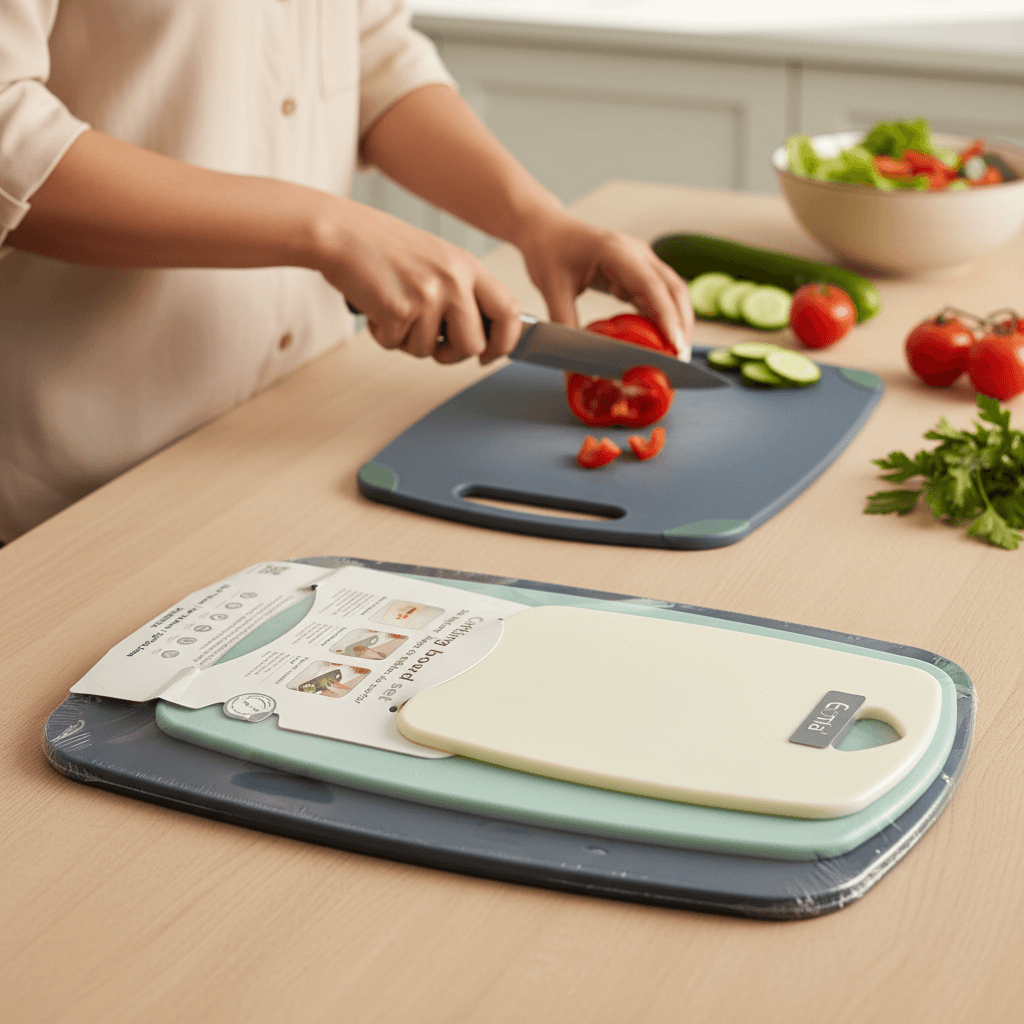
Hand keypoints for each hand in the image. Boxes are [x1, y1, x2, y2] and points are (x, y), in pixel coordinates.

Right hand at [315, 199, 520, 364]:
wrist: (340, 232)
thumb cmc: (382, 248)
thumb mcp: (436, 260)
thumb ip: (461, 291)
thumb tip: (479, 336)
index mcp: (466, 266)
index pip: (509, 312)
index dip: (504, 342)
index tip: (490, 355)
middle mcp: (452, 279)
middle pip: (473, 345)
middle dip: (451, 355)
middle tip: (433, 344)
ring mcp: (427, 294)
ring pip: (429, 351)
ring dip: (408, 342)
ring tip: (393, 310)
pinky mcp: (398, 309)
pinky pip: (396, 345)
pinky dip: (382, 335)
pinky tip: (375, 307)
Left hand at [515, 211, 694, 358]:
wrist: (546, 228)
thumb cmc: (548, 250)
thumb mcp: (552, 289)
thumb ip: (564, 325)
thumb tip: (571, 364)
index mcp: (616, 251)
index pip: (651, 286)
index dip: (667, 317)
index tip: (675, 345)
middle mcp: (636, 253)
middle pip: (673, 289)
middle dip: (682, 324)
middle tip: (679, 359)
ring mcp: (640, 260)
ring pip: (672, 292)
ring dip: (677, 322)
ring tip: (675, 355)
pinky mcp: (637, 271)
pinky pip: (658, 296)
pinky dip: (663, 318)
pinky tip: (661, 340)